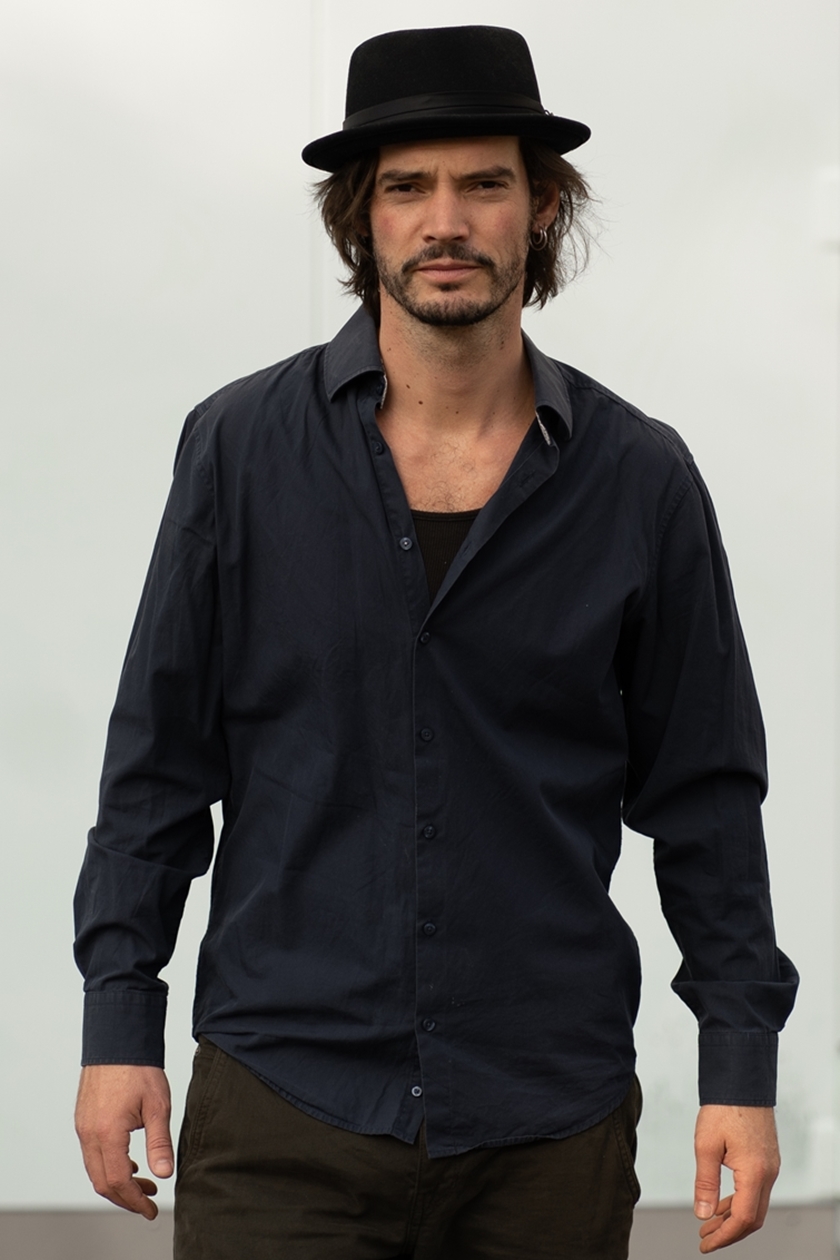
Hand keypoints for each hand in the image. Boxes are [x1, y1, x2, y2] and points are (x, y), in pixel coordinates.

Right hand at [75, 1064, 172, 1218]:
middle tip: (148, 1201)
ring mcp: (83, 1127)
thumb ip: (159, 1143)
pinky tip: (130, 1162)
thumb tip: (165, 1173)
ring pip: (95, 1169)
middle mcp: (89, 1133)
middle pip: (102, 1182)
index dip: (134, 1200)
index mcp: (107, 1133)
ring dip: (117, 1181)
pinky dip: (109, 1165)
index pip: (118, 1181)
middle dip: (125, 1197)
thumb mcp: (157, 1106)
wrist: (118, 1038)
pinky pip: (92, 1153)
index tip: (149, 1209)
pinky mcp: (84, 1119)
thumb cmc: (139, 1068)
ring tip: (144, 1182)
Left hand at [693, 1105, 779, 1251]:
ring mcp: (770, 1166)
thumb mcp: (706, 1146)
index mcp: (755, 1173)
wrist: (741, 1080)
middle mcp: (768, 1173)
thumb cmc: (723, 1108)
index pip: (743, 1219)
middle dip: (729, 1232)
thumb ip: (705, 1183)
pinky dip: (739, 1201)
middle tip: (705, 1237)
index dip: (724, 1236)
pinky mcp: (767, 1158)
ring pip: (755, 1204)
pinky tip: (721, 1202)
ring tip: (708, 1223)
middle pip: (753, 1218)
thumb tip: (703, 1214)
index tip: (705, 1244)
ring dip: (733, 1217)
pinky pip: (755, 1190)